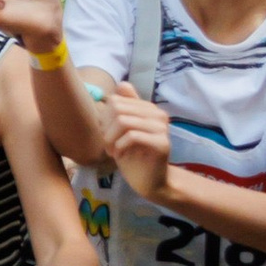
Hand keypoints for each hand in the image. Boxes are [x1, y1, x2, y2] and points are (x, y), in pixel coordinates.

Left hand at [105, 84, 172, 201]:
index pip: (115, 100)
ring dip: (111, 139)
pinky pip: (132, 136)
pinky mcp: (162, 143)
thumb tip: (122, 84)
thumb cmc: (132, 155)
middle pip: (117, 109)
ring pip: (123, 121)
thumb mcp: (122, 131)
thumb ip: (123, 108)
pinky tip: (120, 155)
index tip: (106, 134)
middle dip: (106, 128)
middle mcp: (157, 114)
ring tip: (112, 151)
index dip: (104, 118)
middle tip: (108, 145)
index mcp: (147, 108)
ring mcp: (162, 128)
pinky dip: (119, 146)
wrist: (150, 181)